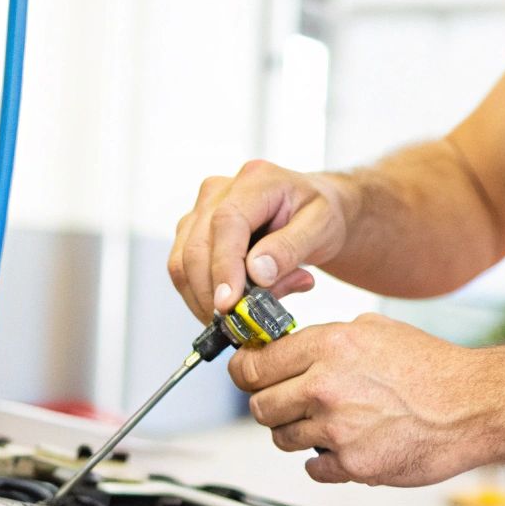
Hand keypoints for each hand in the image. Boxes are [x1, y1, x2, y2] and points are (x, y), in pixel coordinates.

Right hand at [167, 159, 353, 322]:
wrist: (312, 211)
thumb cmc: (319, 215)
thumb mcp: (322, 228)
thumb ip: (290, 248)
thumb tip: (257, 273)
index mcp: (255, 180)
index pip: (226, 223)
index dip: (225, 266)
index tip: (230, 304)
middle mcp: (218, 191)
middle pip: (196, 247)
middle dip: (211, 294)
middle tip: (241, 324)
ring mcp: (200, 212)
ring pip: (182, 263)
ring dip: (208, 300)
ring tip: (255, 309)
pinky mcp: (192, 235)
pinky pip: (185, 273)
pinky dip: (205, 298)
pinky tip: (241, 302)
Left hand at [228, 313, 498, 485]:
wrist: (473, 406)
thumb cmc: (432, 369)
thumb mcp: (375, 331)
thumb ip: (327, 338)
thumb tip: (288, 346)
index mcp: (327, 347)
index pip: (253, 365)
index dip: (246, 372)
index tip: (249, 376)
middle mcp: (325, 386)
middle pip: (260, 406)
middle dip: (272, 406)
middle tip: (291, 404)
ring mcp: (337, 429)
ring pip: (283, 439)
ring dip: (299, 434)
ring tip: (331, 424)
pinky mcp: (353, 464)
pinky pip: (313, 468)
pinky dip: (325, 462)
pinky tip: (348, 446)